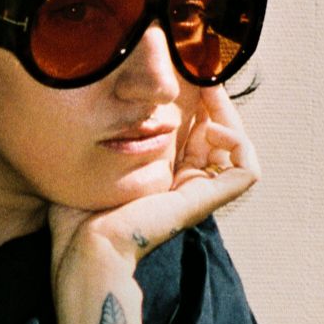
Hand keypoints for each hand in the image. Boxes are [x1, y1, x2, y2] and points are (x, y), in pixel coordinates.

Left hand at [48, 84, 259, 285]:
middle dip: (216, 104)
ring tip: (210, 93)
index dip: (199, 106)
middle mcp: (184, 185)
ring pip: (236, 150)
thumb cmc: (78, 213)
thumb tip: (113, 101)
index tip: (187, 77)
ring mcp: (196, 194)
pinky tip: (212, 128)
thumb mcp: (95, 161)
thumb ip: (111, 134)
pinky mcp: (204, 202)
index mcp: (162, 177)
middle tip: (204, 76)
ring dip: (230, 118)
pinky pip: (246, 171)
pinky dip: (238, 144)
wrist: (84, 246)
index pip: (195, 134)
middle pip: (219, 137)